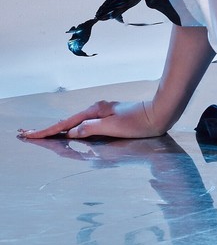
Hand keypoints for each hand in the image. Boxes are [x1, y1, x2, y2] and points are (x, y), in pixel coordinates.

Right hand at [18, 98, 172, 141]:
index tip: (30, 135)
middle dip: (47, 128)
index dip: (47, 131)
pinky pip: (85, 123)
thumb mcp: (113, 127)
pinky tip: (70, 131)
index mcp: (95, 111)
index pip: (66, 123)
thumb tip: (72, 132)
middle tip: (27, 133)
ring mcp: (103, 112)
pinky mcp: (110, 116)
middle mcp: (97, 110)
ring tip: (43, 133)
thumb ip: (91, 129)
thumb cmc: (139, 122)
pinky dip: (72, 127)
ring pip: (75, 122)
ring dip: (58, 128)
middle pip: (67, 121)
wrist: (160, 112)